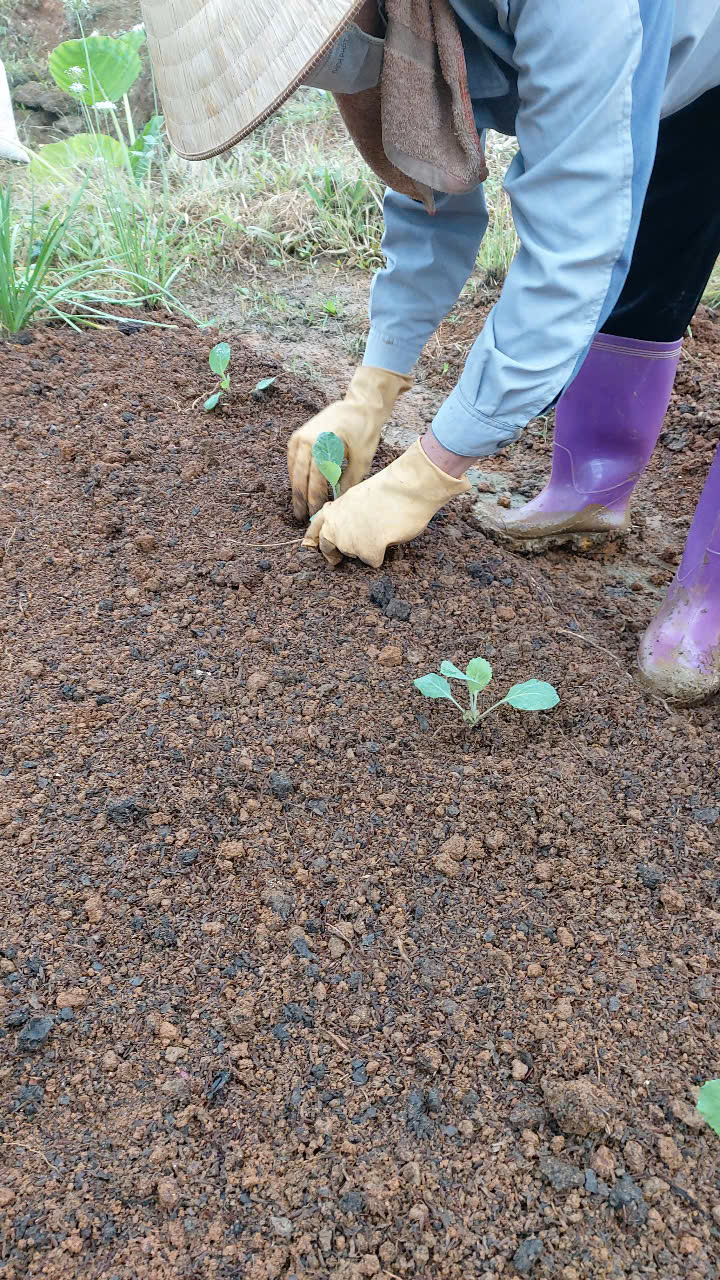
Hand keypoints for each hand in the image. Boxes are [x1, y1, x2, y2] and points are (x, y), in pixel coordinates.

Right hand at [287, 366, 410, 520]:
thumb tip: (338, 502)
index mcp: (325, 447)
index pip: (316, 481)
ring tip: (298, 504)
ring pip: (294, 469)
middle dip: (301, 498)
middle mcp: (308, 441)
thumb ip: (349, 481)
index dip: (314, 500)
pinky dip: (295, 473)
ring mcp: (301, 436)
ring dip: (296, 487)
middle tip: (300, 516)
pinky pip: (293, 459)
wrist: (359, 405)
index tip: (314, 514)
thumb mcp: (362, 459)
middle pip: (301, 477)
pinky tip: (298, 485)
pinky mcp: (299, 434)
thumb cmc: (364, 432)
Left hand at [302, 439, 470, 566]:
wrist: (407, 487)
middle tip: (338, 559)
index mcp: (334, 510)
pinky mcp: (367, 551)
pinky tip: (389, 538)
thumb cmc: (388, 490)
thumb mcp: (358, 497)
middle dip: (336, 554)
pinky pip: (373, 562)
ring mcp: (349, 541)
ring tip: (380, 531)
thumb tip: (349, 527)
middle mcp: (336, 526)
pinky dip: (383, 554)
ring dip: (365, 549)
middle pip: (330, 549)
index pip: (315, 529)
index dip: (313, 540)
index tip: (309, 547)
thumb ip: (348, 513)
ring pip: (355, 555)